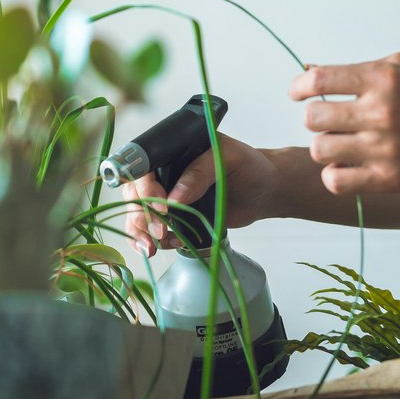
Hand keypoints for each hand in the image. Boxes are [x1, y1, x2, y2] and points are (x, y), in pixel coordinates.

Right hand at [120, 133, 274, 257]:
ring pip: (138, 214)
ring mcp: (168, 196)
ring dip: (139, 232)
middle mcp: (165, 173)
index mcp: (173, 151)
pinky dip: (150, 241)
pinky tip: (162, 247)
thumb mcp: (229, 158)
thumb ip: (202, 172)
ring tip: (152, 247)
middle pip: (135, 193)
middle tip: (159, 231)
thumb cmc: (250, 167)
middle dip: (141, 215)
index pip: (144, 165)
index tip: (159, 205)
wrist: (264, 191)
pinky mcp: (175, 218)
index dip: (145, 186)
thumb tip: (175, 198)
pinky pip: (152, 231)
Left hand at [292, 52, 399, 195]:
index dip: (300, 87)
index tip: (301, 93)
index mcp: (384, 78)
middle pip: (313, 117)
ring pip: (320, 149)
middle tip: (331, 118)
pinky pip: (336, 181)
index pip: (317, 80)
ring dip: (325, 144)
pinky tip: (347, 166)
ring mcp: (385, 148)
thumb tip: (311, 71)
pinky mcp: (390, 179)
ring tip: (341, 142)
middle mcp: (381, 112)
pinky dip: (334, 174)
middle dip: (316, 116)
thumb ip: (362, 68)